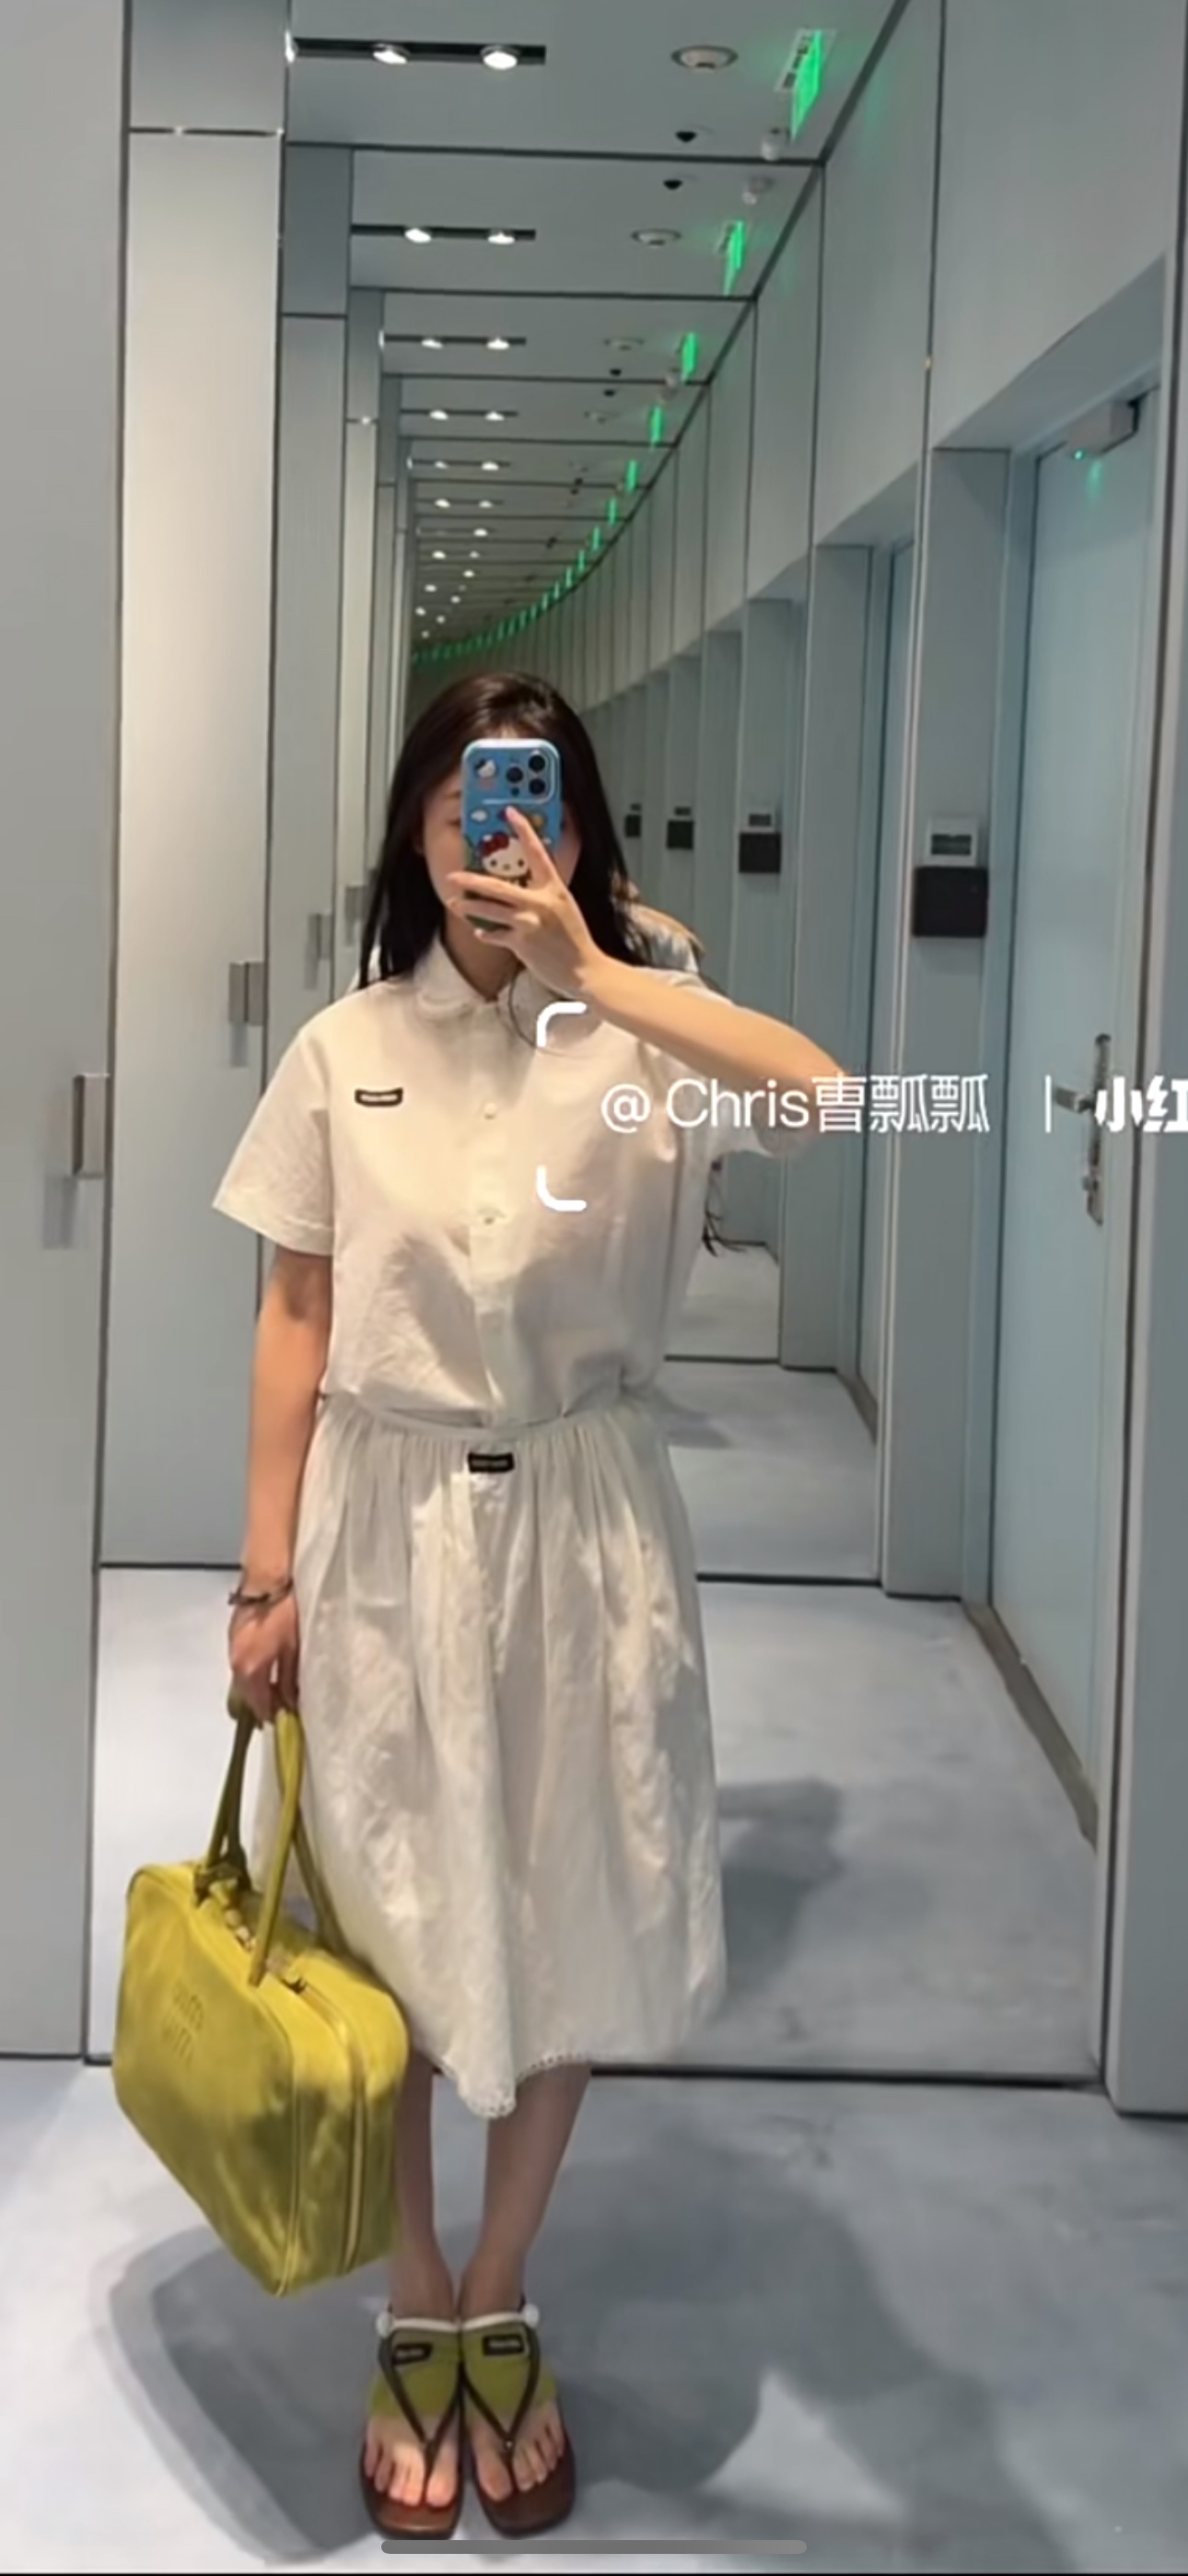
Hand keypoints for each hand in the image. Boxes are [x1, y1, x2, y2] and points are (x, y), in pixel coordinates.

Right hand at [229, 1590, 299, 1726]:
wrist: (268, 1578)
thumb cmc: (286, 1612)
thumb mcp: (294, 1648)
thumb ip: (289, 1678)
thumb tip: (289, 1701)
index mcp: (250, 1669)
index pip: (258, 1704)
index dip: (271, 1715)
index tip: (284, 1720)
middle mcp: (235, 1662)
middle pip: (246, 1693)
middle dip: (262, 1702)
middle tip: (281, 1706)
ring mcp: (232, 1647)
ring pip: (242, 1677)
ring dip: (257, 1685)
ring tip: (276, 1687)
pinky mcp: (233, 1634)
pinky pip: (241, 1662)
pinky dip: (253, 1670)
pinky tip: (268, 1667)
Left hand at [446, 809, 601, 998]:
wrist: (583, 969)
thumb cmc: (574, 940)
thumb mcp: (564, 907)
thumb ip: (543, 894)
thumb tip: (519, 889)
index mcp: (554, 889)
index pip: (537, 852)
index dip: (524, 830)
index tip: (510, 812)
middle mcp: (540, 902)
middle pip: (498, 886)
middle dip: (471, 880)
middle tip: (453, 876)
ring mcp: (529, 922)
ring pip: (489, 911)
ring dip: (469, 907)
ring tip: (455, 903)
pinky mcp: (521, 943)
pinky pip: (495, 934)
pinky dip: (486, 933)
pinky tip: (480, 932)